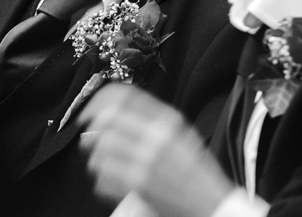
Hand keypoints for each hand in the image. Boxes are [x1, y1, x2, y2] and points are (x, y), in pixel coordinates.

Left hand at [78, 85, 234, 216]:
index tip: (91, 111)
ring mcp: (147, 159)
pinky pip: (105, 175)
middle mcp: (157, 136)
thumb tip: (119, 112)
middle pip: (108, 120)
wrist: (213, 206)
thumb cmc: (198, 174)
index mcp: (169, 120)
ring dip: (96, 157)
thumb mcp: (184, 136)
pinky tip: (109, 182)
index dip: (100, 101)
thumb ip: (156, 121)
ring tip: (101, 164)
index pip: (125, 97)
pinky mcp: (140, 183)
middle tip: (88, 139)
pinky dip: (101, 179)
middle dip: (91, 130)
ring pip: (101, 148)